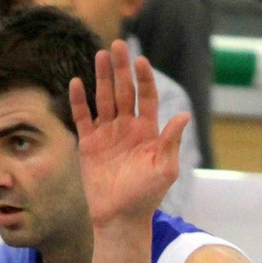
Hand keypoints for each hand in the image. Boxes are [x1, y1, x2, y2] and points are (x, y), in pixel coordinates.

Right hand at [70, 40, 187, 229]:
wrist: (120, 218)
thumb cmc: (146, 196)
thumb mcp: (165, 169)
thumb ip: (171, 141)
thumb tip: (184, 115)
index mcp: (148, 131)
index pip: (147, 97)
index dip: (144, 79)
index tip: (141, 61)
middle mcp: (127, 128)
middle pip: (124, 92)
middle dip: (121, 69)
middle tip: (117, 45)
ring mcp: (107, 134)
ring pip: (104, 99)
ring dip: (102, 77)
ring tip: (101, 54)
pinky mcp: (89, 144)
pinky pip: (83, 117)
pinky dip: (79, 101)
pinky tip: (77, 82)